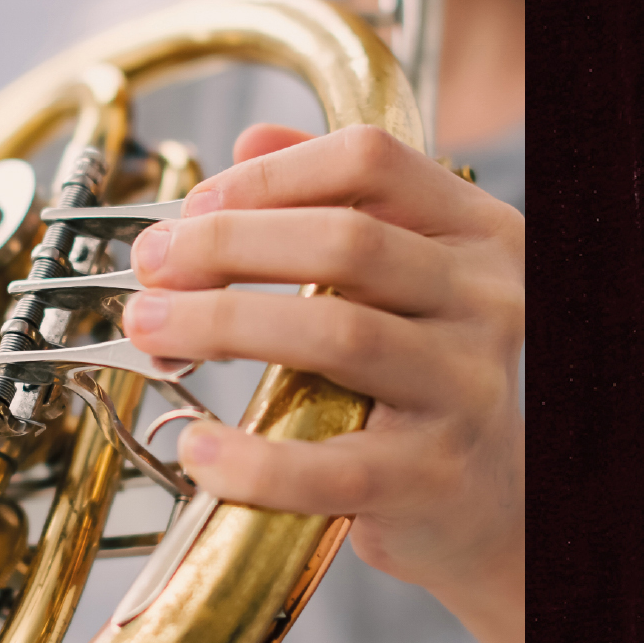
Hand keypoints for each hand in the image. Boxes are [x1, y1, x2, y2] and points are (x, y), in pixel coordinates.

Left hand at [121, 122, 525, 642]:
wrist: (491, 502)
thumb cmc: (424, 377)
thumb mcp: (399, 275)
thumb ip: (336, 200)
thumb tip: (249, 140)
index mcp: (477, 232)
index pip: (372, 161)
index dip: (269, 175)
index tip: (193, 209)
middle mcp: (488, 300)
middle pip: (348, 241)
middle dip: (227, 245)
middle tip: (152, 266)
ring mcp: (466, 388)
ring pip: (338, 334)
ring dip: (222, 323)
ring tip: (153, 331)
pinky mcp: (432, 476)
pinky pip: (329, 466)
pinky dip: (250, 459)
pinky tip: (198, 446)